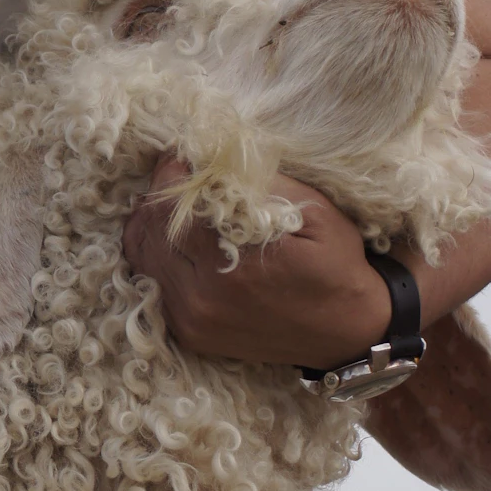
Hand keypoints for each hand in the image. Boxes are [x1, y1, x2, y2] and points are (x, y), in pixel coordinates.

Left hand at [122, 157, 393, 368]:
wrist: (349, 332)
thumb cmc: (336, 265)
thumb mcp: (314, 212)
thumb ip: (259, 183)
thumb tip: (211, 157)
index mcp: (231, 269)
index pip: (169, 207)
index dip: (171, 174)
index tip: (183, 158)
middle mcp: (201, 299)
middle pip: (147, 230)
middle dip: (159, 196)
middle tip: (182, 179)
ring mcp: (191, 320)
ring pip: (141, 255)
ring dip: (153, 225)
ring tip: (179, 208)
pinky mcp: (190, 333)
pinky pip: (152, 282)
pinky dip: (158, 255)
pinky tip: (181, 242)